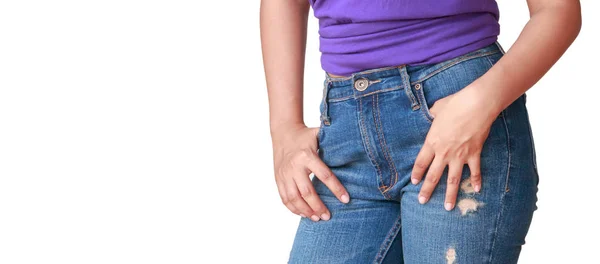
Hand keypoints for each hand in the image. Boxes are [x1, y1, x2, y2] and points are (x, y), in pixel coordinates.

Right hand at [271, 123, 349, 220]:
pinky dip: (293, 208)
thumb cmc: (306, 136)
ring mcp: (285, 174)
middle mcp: (295, 166)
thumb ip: (333, 142)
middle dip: (318, 206)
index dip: (336, 189)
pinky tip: (303, 214)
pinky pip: (284, 198)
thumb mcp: (319, 135)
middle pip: (307, 191)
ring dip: (306, 210)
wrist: (283, 132)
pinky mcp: (278, 179)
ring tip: (317, 218)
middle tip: (328, 216)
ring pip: (294, 198)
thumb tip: (356, 147)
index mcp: (307, 156)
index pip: (324, 175)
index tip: (346, 200)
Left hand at [410, 87, 498, 210]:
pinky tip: (476, 190)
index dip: (417, 174)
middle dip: (427, 190)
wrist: (476, 105)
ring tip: (448, 207)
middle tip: (422, 201)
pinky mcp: (474, 154)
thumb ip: (431, 115)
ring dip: (450, 194)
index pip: (421, 162)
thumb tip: (430, 114)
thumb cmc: (455, 104)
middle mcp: (444, 152)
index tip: (414, 183)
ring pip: (452, 180)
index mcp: (432, 142)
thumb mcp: (436, 108)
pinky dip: (476, 181)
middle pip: (433, 176)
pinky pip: (475, 171)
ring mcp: (460, 155)